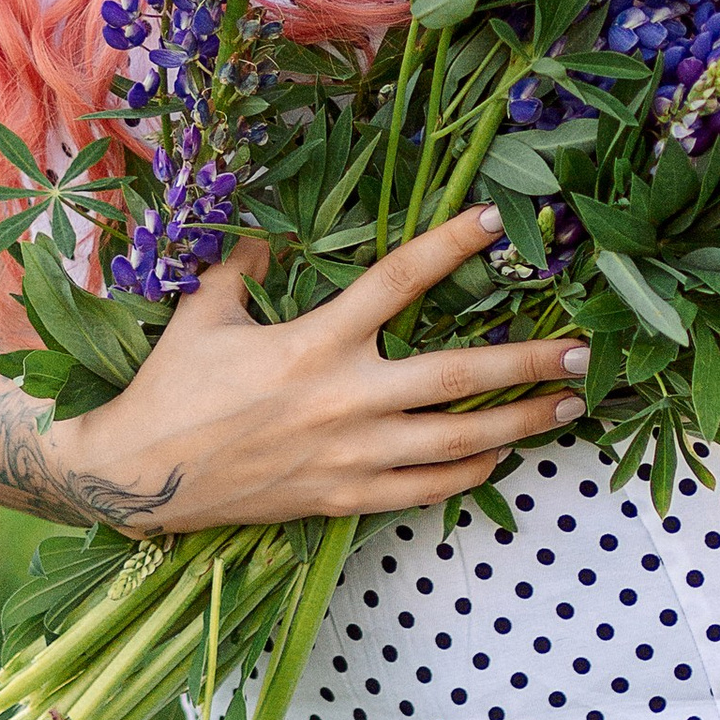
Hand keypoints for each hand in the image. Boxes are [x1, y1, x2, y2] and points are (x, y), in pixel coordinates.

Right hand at [68, 205, 587, 532]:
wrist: (139, 477)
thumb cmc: (173, 386)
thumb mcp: (206, 310)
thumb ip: (249, 262)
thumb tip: (276, 222)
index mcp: (314, 343)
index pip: (397, 281)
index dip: (451, 246)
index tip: (499, 220)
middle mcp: (343, 400)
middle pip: (457, 379)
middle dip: (527, 363)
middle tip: (580, 349)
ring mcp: (348, 457)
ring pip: (457, 444)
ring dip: (521, 424)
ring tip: (569, 405)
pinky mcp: (342, 499)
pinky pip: (424, 491)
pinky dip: (469, 474)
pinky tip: (500, 456)